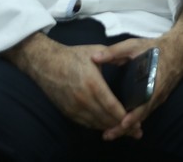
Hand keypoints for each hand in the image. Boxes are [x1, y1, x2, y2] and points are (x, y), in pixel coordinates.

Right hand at [3, 33, 127, 132]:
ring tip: (126, 131)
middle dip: (123, 126)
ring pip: (96, 123)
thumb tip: (131, 57)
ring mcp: (74, 107)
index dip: (124, 116)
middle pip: (106, 118)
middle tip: (137, 131)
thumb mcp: (96, 51)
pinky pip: (86, 123)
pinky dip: (98, 126)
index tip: (137, 121)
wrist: (46, 63)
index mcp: (92, 83)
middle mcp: (83, 99)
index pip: (111, 106)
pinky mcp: (67, 111)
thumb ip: (115, 56)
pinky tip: (108, 126)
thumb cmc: (73, 56)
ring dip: (111, 128)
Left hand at [92, 1, 182, 140]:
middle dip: (124, 128)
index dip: (133, 116)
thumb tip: (94, 57)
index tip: (121, 124)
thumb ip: (115, 52)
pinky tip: (122, 124)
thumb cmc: (157, 48)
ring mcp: (159, 98)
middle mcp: (158, 94)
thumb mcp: (135, 46)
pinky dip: (134, 120)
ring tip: (110, 133)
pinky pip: (145, 112)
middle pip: (141, 116)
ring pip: (143, 116)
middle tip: (107, 135)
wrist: (180, 49)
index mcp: (154, 82)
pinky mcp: (157, 98)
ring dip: (128, 126)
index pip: (144, 104)